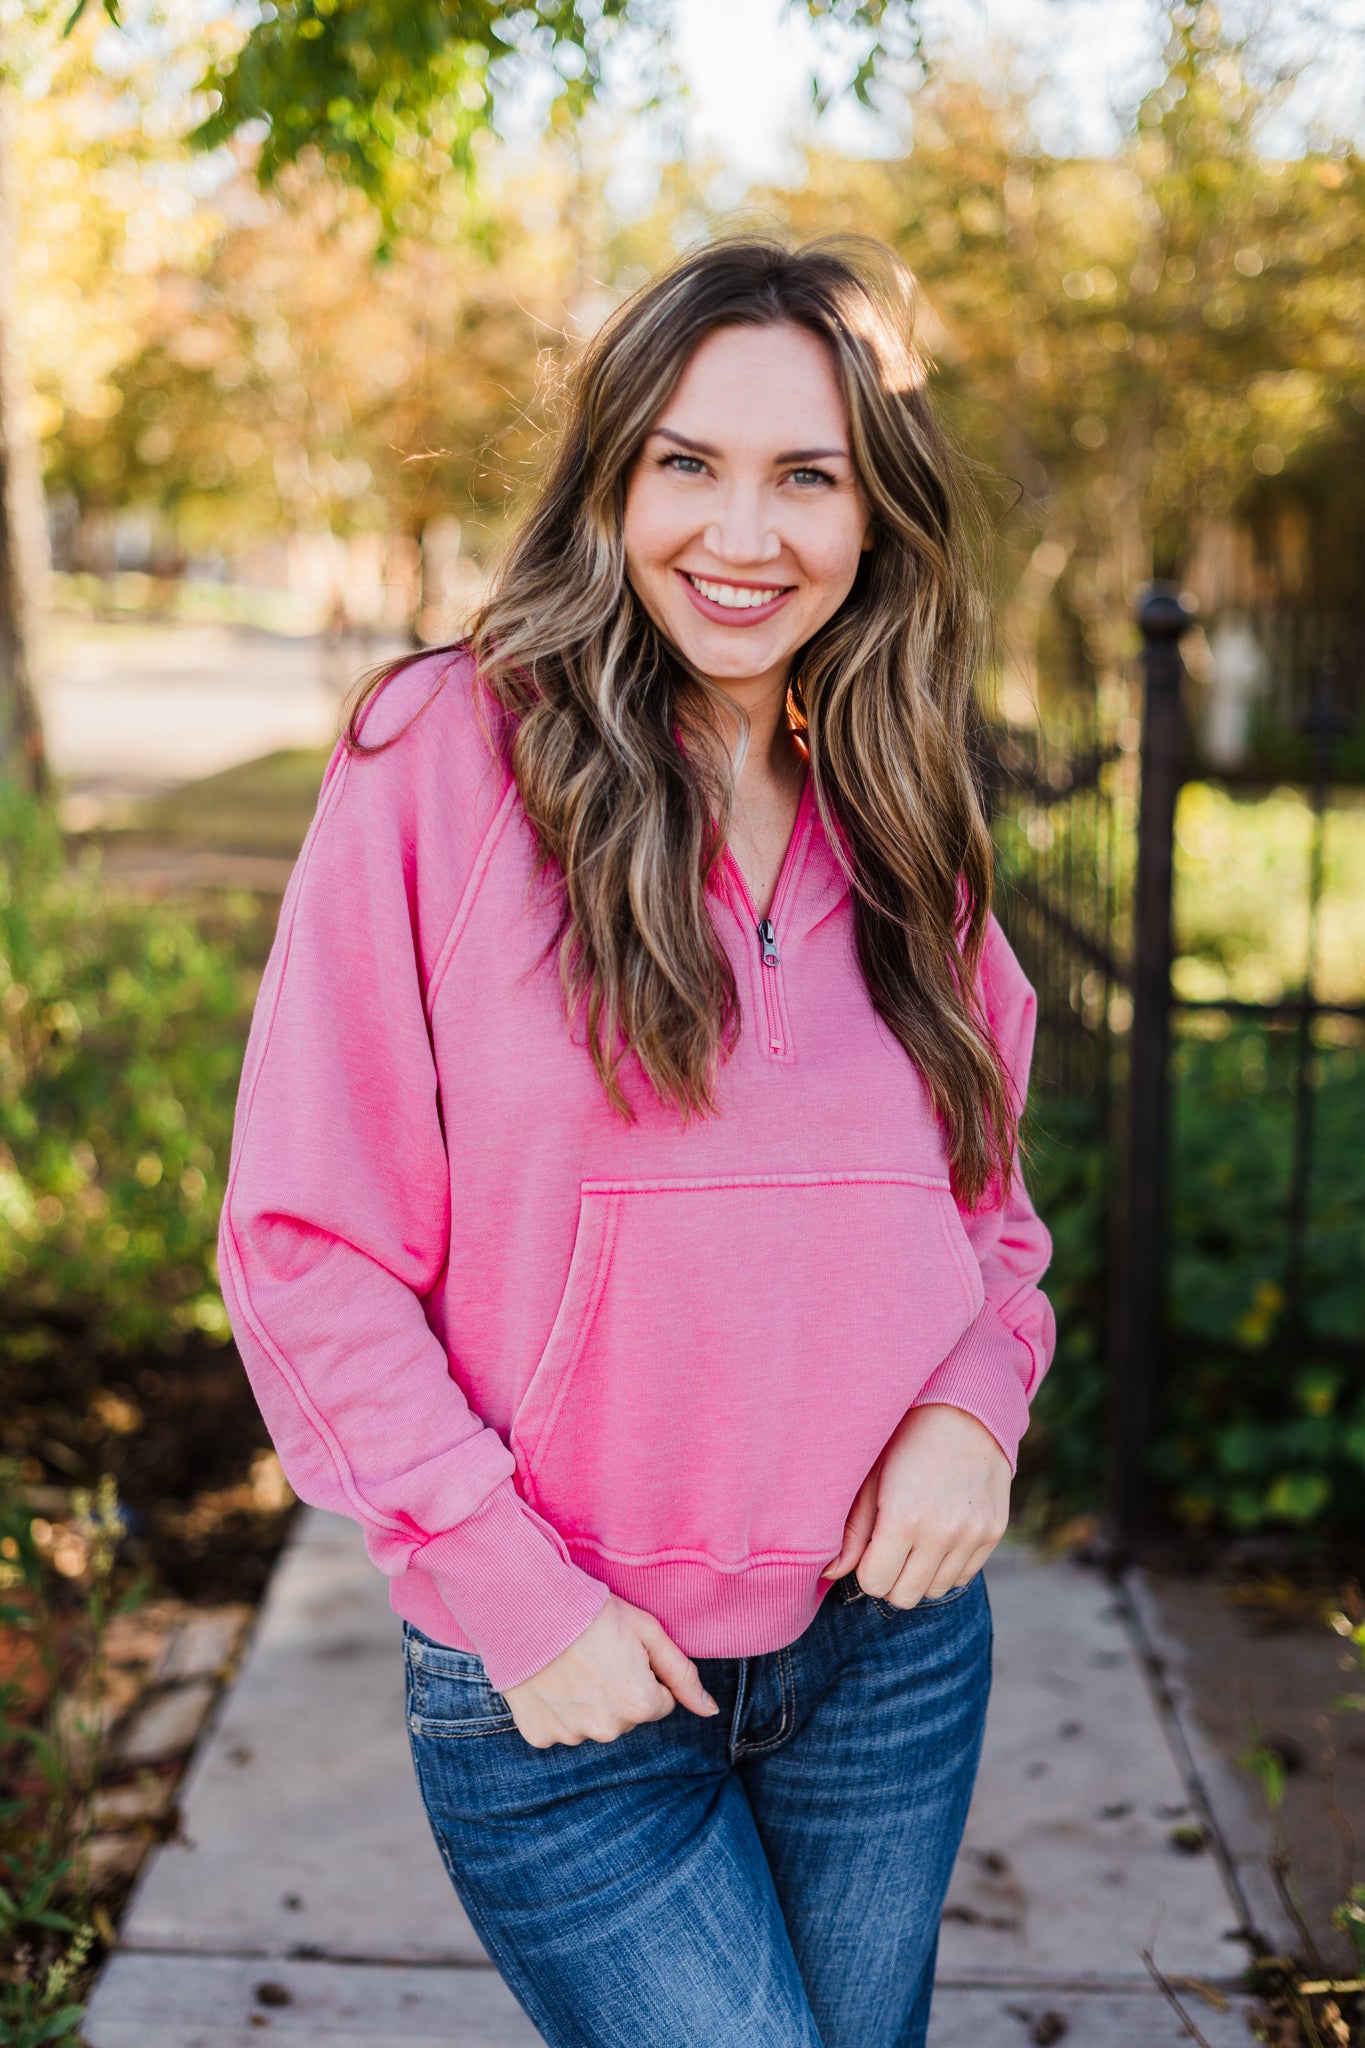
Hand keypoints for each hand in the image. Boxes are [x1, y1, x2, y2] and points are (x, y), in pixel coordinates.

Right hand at [502, 1594, 718, 1748]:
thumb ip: (683, 1675)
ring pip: (593, 1723)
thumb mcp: (648, 1631)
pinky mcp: (539, 1735)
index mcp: (639, 1705)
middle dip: (618, 1690)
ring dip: (587, 1701)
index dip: (644, 1674)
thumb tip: (710, 1710)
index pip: (660, 1702)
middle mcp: (607, 1730)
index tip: (622, 1652)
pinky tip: (550, 1680)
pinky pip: (559, 1728)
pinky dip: (556, 1709)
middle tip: (596, 1655)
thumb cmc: (593, 1612)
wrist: (529, 1606)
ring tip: (570, 1665)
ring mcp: (571, 1735)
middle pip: (626, 1716)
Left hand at [821, 1403, 1010, 1607]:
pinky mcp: (993, 1532)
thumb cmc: (907, 1439)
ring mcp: (972, 1535)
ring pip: (934, 1591)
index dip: (865, 1570)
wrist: (966, 1410)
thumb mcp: (871, 1477)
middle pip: (904, 1596)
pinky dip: (946, 1567)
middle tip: (887, 1550)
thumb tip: (830, 1573)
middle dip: (889, 1579)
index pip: (874, 1583)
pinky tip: (938, 1537)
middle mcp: (941, 1532)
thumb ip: (852, 1530)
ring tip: (913, 1541)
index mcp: (903, 1517)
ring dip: (918, 1575)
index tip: (868, 1549)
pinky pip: (963, 1577)